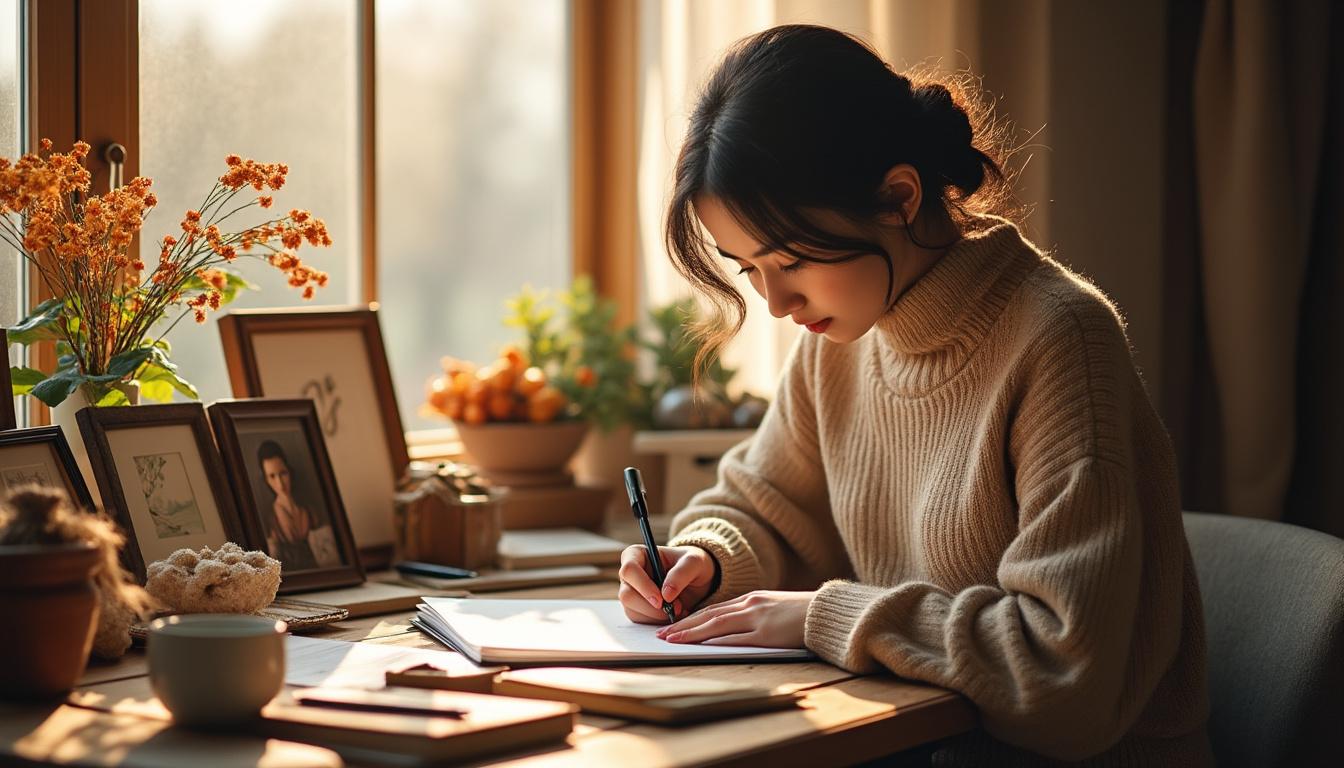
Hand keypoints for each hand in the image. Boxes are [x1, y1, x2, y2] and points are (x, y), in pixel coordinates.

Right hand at [618, 544, 716, 623]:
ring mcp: (631, 592)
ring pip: (632, 610)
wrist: (697, 580)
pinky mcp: (636, 609)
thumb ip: (681, 574)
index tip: (661, 599)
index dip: (643, 586)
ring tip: (679, 609)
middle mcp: (630, 574)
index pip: (629, 570)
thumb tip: (665, 595)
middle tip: (675, 608)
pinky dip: (658, 622)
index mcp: (637, 554)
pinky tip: (673, 614)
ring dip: (657, 616)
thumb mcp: (694, 562)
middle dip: (651, 607)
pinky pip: (640, 620)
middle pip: (627, 595)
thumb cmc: (693, 564)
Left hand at [655, 590, 814, 647]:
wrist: (825, 613)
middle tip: (662, 634)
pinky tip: (700, 646)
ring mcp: (757, 619)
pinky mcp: (766, 634)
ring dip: (691, 633)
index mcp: (751, 599)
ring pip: (716, 625)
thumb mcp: (773, 608)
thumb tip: (731, 628)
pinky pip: (735, 638)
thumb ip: (753, 614)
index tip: (673, 625)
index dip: (690, 618)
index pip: (713, 609)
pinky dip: (715, 642)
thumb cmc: (801, 614)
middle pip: (708, 615)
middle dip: (682, 625)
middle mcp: (750, 605)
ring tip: (672, 640)